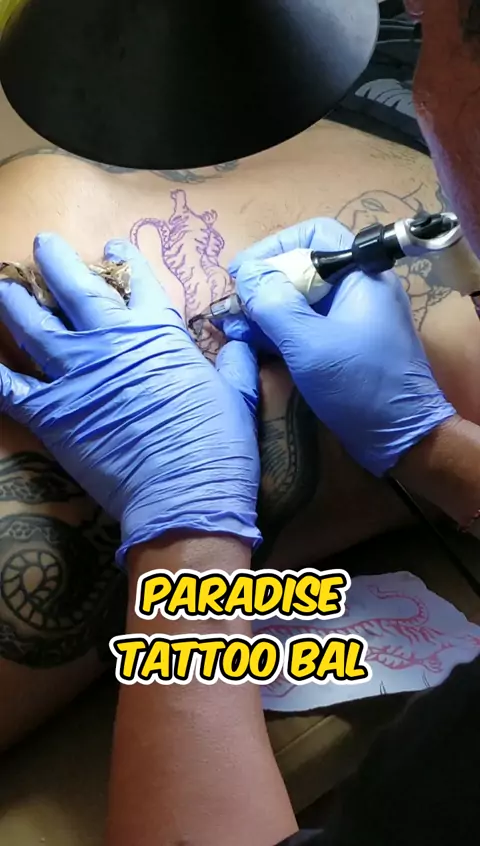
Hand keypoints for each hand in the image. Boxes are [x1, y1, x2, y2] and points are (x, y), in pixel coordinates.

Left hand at [0, 234, 260, 565]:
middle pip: (74, 287)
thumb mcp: (237, 397)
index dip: (123, 258)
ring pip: (33, 324)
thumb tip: (240, 344)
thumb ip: (234, 364)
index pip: (136, 280)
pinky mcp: (51, 413)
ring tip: (3, 284)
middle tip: (42, 243)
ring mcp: (75, 375)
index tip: (111, 244)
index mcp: (158, 332)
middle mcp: (110, 342)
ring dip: (15, 299)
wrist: (183, 497)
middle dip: (56, 260)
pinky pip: (10, 386)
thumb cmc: (217, 446)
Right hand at [227, 218, 455, 476]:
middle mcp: (358, 290)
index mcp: (361, 276)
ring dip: (266, 309)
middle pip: (304, 268)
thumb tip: (246, 275)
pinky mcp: (343, 346)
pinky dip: (278, 330)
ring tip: (232, 324)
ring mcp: (351, 319)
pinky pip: (306, 326)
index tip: (243, 271)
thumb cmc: (360, 385)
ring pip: (301, 299)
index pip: (315, 235)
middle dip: (264, 283)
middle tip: (233, 304)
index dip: (274, 247)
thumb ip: (274, 305)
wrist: (402, 438)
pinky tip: (249, 339)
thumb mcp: (309, 344)